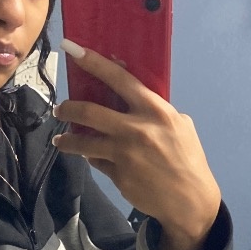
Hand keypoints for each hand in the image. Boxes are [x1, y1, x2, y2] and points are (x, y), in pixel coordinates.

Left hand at [53, 42, 220, 249]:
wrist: (190, 200)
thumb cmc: (188, 159)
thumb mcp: (179, 126)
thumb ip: (154, 111)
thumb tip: (129, 98)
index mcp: (155, 111)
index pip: (119, 79)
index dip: (93, 62)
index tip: (72, 49)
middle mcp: (136, 130)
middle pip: (90, 112)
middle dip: (68, 109)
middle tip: (60, 109)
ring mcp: (125, 154)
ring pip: (84, 143)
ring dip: (68, 141)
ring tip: (61, 141)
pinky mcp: (118, 176)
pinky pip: (97, 162)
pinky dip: (93, 159)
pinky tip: (92, 158)